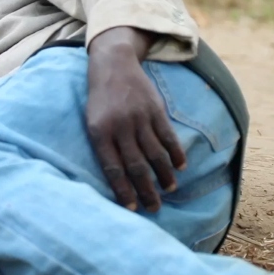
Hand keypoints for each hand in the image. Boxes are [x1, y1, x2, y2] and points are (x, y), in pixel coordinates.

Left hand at [86, 27, 186, 211]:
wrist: (113, 65)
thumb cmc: (100, 101)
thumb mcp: (92, 122)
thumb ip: (104, 147)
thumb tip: (118, 179)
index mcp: (100, 132)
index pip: (113, 168)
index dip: (123, 190)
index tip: (131, 209)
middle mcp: (120, 127)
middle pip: (136, 166)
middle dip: (146, 190)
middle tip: (155, 208)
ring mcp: (140, 118)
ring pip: (155, 154)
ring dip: (164, 175)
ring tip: (169, 190)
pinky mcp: (156, 110)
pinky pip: (168, 136)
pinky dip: (176, 153)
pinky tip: (181, 167)